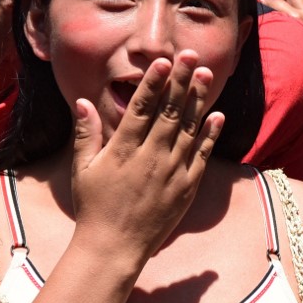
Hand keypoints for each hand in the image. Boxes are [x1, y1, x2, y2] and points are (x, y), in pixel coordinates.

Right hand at [71, 51, 222, 261]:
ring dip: (199, 100)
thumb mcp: (83, 169)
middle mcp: (151, 157)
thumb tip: (83, 101)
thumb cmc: (94, 206)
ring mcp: (172, 172)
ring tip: (206, 75)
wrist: (114, 247)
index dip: (154, 82)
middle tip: (192, 56)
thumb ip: (87, 133)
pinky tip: (218, 115)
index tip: (164, 61)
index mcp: (124, 150)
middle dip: (182, 81)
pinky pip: (202, 155)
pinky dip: (211, 134)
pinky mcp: (187, 187)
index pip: (142, 108)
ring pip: (189, 128)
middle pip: (170, 111)